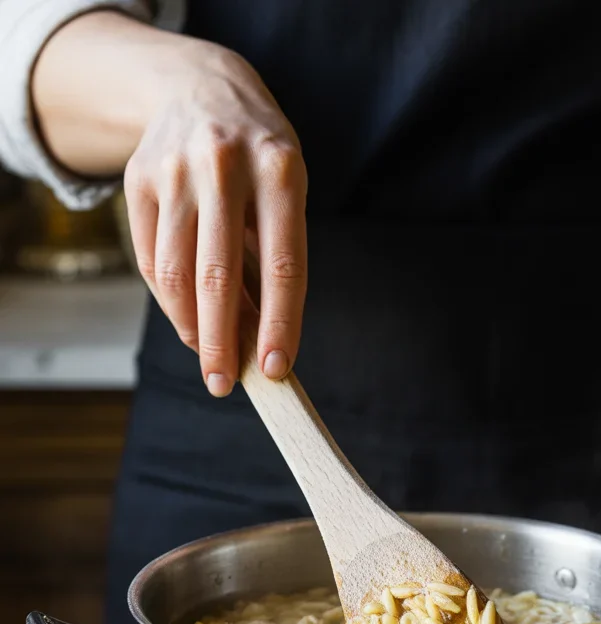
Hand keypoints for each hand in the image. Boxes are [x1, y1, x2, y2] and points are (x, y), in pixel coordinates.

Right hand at [123, 44, 306, 395]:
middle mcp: (224, 165)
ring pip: (177, 273)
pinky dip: (170, 300)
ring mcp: (175, 169)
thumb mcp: (285, 192)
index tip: (276, 370)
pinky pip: (152, 259)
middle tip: (224, 384)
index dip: (279, 324)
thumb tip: (261, 339)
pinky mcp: (139, 178)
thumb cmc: (259, 157)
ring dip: (192, 327)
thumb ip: (275, 258)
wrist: (201, 86)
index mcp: (279, 169)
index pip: (283, 265)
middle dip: (222, 341)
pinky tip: (187, 319)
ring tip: (208, 355)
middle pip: (218, 276)